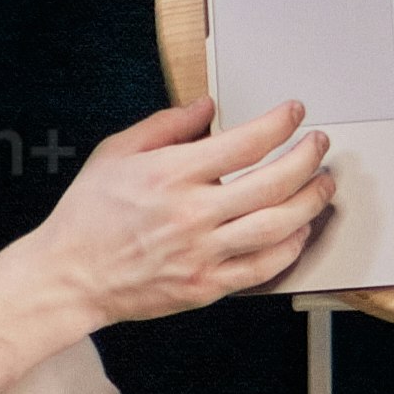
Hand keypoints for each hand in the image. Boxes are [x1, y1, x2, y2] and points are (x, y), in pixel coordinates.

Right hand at [36, 97, 337, 318]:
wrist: (69, 277)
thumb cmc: (87, 215)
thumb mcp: (115, 153)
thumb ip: (165, 124)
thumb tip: (206, 106)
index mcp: (172, 175)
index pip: (246, 142)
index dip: (280, 123)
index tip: (294, 113)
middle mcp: (193, 214)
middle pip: (274, 182)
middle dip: (307, 157)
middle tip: (319, 144)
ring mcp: (203, 254)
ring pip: (278, 226)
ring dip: (311, 201)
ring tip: (323, 184)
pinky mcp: (206, 287)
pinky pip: (263, 268)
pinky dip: (290, 247)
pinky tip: (299, 230)